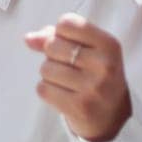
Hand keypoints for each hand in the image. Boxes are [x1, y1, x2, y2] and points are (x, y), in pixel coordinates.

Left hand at [24, 13, 132, 141]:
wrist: (112, 117)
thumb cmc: (96, 75)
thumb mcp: (89, 50)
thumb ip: (57, 37)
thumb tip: (28, 39)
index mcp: (109, 44)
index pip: (66, 23)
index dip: (60, 33)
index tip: (72, 45)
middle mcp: (104, 65)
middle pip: (52, 45)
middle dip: (53, 55)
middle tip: (71, 68)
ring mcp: (92, 88)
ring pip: (45, 68)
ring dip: (50, 75)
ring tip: (68, 83)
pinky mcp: (79, 107)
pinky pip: (43, 88)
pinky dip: (47, 91)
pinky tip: (63, 95)